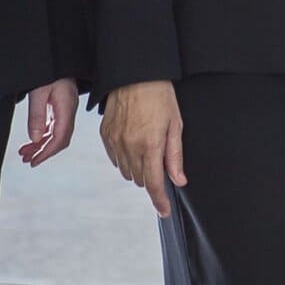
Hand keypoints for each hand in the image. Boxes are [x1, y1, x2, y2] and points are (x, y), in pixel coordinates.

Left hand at [18, 77, 78, 166]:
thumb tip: (34, 139)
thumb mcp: (38, 91)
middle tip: (27, 160)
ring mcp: (67, 106)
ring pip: (57, 132)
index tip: (34, 162)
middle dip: (44, 151)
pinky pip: (55, 124)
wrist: (57, 50)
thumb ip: (36, 115)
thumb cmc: (49, 68)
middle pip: (60, 138)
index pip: (60, 138)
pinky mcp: (62, 102)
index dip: (47, 153)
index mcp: (66, 107)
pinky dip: (44, 133)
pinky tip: (35, 137)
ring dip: (42, 143)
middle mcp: (69, 109)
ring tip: (25, 152)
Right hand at [101, 80, 185, 216]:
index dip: (160, 201)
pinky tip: (134, 144)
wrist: (135, 73)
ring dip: (138, 168)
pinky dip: (125, 158)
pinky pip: (115, 158)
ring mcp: (115, 141)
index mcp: (150, 145)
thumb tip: (178, 180)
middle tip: (161, 160)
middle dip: (152, 177)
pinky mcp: (105, 135)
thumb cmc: (160, 95)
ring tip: (148, 147)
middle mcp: (129, 146)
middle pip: (140, 179)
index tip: (164, 211)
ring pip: (127, 171)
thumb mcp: (175, 123)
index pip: (154, 184)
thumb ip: (175, 155)